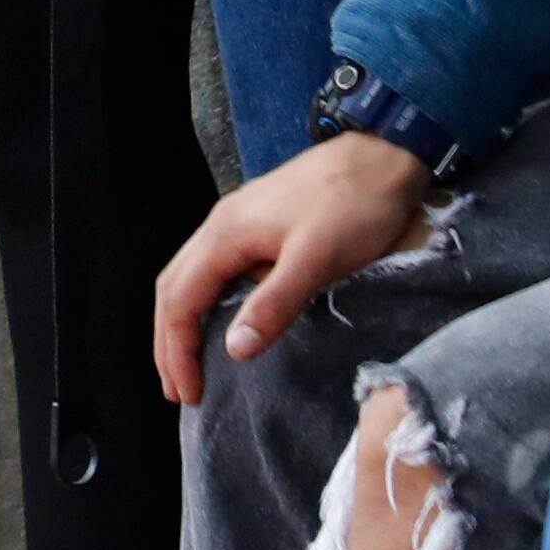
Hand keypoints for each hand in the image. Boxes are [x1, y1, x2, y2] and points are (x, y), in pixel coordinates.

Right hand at [152, 134, 428, 404]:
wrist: (382, 156)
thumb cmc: (352, 206)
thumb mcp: (316, 259)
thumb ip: (274, 303)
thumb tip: (233, 350)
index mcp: (225, 234)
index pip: (180, 300)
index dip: (178, 350)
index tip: (189, 394)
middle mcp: (219, 227)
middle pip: (172, 288)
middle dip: (168, 341)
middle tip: (178, 389)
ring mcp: (236, 223)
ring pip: (188, 277)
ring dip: (181, 323)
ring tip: (188, 363)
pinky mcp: (256, 225)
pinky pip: (211, 270)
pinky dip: (203, 304)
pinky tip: (220, 322)